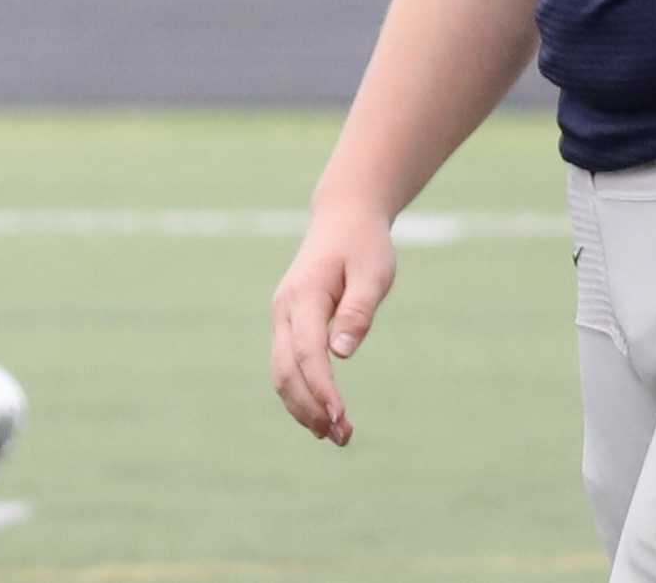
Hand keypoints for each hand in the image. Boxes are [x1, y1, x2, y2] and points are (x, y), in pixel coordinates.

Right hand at [269, 201, 396, 445]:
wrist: (344, 219)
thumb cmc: (364, 245)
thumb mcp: (373, 271)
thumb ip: (358, 310)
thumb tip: (343, 354)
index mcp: (304, 296)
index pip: (306, 353)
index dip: (321, 388)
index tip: (340, 416)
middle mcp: (284, 311)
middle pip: (286, 371)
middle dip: (309, 407)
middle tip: (340, 437)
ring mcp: (282, 319)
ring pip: (281, 374)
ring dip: (303, 407)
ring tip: (334, 435)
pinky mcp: (289, 325)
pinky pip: (288, 366)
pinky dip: (302, 392)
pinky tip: (323, 414)